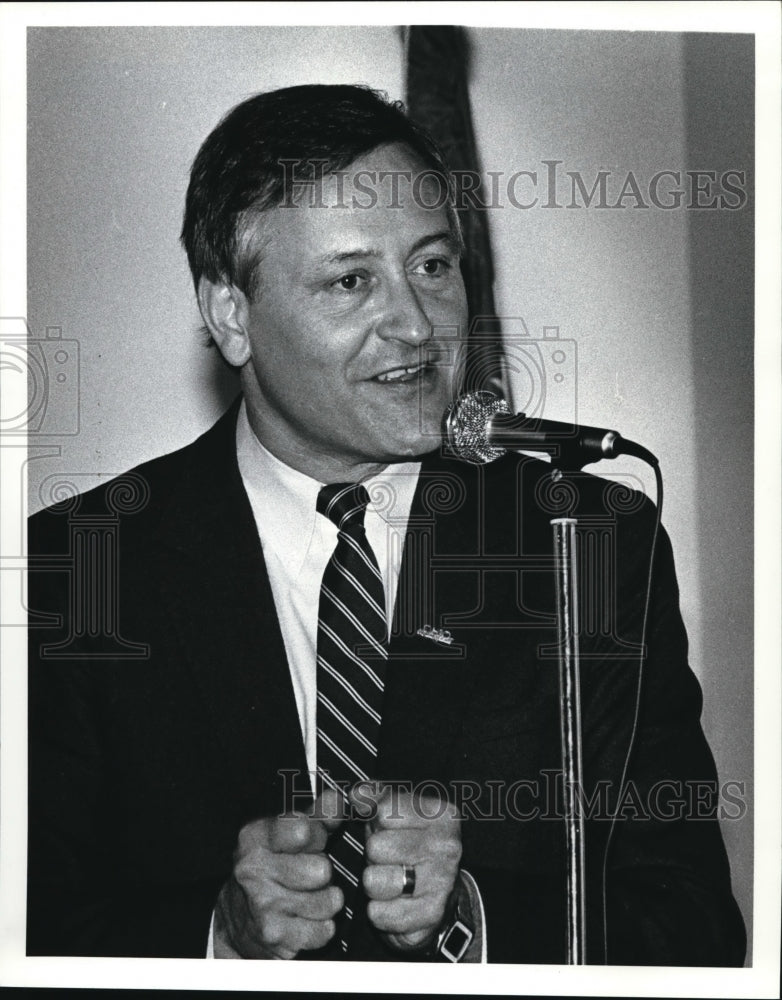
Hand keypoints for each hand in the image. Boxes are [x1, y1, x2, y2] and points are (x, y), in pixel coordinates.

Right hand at [213, 790, 344, 958]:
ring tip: (311, 895)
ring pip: (328, 901)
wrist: (237, 918)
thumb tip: (338, 800)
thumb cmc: (271, 866)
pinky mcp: (275, 937)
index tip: (310, 837)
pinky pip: (324, 930)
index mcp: (255, 837)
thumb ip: (317, 814)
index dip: (317, 834)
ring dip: (327, 900)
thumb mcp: (287, 833)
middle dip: (324, 871)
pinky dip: (323, 926)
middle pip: (322, 869)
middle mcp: (253, 870)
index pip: (303, 829)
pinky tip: (307, 918)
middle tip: (310, 873)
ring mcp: (263, 906)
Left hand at [352, 782, 461, 952]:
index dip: (377, 822)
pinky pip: (379, 912)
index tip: (388, 829)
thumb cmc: (410, 846)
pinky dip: (378, 911)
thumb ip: (375, 797)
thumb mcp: (395, 813)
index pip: (384, 811)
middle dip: (374, 855)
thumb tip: (357, 794)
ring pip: (374, 880)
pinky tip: (393, 903)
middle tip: (389, 859)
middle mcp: (447, 846)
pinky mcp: (430, 914)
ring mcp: (442, 881)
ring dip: (373, 884)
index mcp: (441, 814)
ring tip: (389, 880)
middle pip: (376, 846)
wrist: (438, 894)